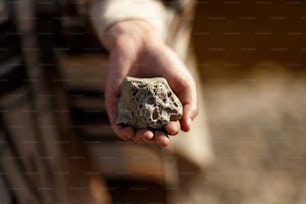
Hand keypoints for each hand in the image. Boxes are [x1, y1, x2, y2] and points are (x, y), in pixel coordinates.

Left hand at [104, 20, 197, 146]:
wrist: (141, 44)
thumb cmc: (165, 63)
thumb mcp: (184, 82)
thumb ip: (189, 104)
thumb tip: (187, 128)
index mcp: (165, 109)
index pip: (168, 127)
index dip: (171, 131)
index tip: (172, 127)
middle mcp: (148, 113)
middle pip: (153, 133)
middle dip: (158, 139)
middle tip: (161, 139)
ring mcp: (132, 110)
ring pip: (135, 132)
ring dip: (141, 138)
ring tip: (146, 136)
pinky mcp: (116, 105)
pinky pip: (118, 123)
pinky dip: (123, 131)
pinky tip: (128, 133)